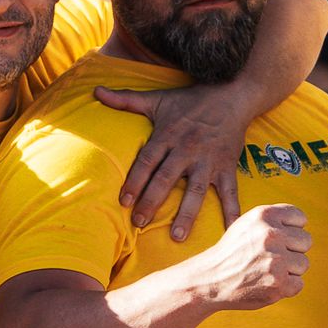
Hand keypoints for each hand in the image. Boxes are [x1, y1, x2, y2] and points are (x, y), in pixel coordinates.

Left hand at [96, 83, 246, 238]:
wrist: (232, 95)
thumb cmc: (191, 100)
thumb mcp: (158, 98)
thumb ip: (126, 100)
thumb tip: (96, 91)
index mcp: (168, 135)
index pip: (147, 161)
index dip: (135, 181)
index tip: (123, 201)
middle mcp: (187, 150)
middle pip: (167, 179)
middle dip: (152, 202)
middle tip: (139, 223)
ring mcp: (208, 161)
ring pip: (195, 190)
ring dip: (186, 214)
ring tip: (177, 236)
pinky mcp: (227, 167)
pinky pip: (230, 192)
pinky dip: (231, 211)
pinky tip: (230, 230)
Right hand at [196, 203, 308, 308]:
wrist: (211, 280)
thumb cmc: (233, 252)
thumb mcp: (248, 223)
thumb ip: (275, 219)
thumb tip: (303, 224)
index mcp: (265, 215)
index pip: (300, 218)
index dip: (292, 230)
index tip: (280, 239)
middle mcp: (271, 235)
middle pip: (306, 241)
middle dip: (293, 250)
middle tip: (273, 257)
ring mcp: (276, 260)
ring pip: (303, 263)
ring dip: (289, 270)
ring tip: (268, 271)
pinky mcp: (278, 284)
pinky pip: (299, 284)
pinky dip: (286, 287)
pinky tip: (268, 283)